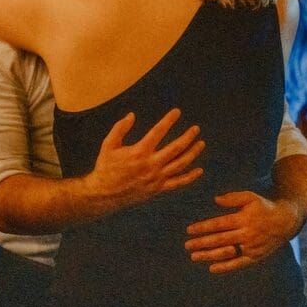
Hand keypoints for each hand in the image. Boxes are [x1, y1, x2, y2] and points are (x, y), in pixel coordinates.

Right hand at [84, 108, 203, 209]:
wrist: (104, 194)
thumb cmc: (105, 167)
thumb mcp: (108, 145)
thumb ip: (120, 128)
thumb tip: (132, 115)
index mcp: (139, 152)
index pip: (158, 132)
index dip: (168, 120)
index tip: (177, 112)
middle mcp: (150, 165)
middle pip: (175, 148)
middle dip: (187, 137)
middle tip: (196, 128)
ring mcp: (156, 178)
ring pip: (180, 164)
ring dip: (192, 153)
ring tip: (201, 143)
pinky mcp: (158, 189)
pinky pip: (178, 183)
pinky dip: (190, 177)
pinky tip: (199, 170)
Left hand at [184, 191, 302, 273]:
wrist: (285, 222)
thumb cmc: (263, 207)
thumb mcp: (250, 197)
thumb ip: (233, 198)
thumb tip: (215, 199)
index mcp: (244, 219)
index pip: (219, 224)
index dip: (203, 227)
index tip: (189, 230)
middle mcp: (247, 234)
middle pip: (220, 240)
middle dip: (202, 243)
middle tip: (187, 245)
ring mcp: (251, 247)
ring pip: (227, 253)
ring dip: (209, 255)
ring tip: (194, 256)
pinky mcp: (255, 257)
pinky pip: (238, 264)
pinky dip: (225, 267)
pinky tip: (212, 268)